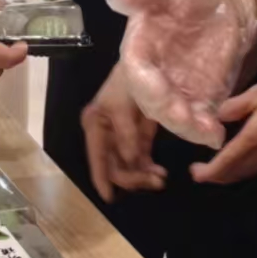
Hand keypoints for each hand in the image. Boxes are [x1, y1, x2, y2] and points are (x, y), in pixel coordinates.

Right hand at [81, 63, 164, 201]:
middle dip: (132, 177)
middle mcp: (104, 132)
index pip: (97, 157)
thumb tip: (130, 161)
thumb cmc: (131, 77)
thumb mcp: (124, 103)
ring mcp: (121, 135)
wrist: (152, 59)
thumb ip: (126, 132)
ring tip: (161, 178)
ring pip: (127, 165)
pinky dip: (148, 168)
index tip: (110, 198)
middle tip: (157, 182)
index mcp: (95, 123)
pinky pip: (139, 158)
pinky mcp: (137, 134)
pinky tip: (159, 171)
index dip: (102, 178)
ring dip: (142, 175)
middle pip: (113, 165)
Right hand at [106, 0, 256, 147]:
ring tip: (208, 132)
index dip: (147, 87)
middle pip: (153, 103)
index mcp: (138, 49)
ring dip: (188, 128)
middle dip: (168, 115)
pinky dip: (206, 129)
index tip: (162, 95)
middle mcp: (153, 74)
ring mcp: (177, 88)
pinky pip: (199, 118)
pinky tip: (216, 133)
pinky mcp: (201, 96)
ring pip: (176, 117)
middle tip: (186, 119)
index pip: (136, 73)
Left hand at [190, 60, 256, 184]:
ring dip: (229, 174)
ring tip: (214, 169)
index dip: (210, 171)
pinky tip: (237, 160)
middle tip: (199, 172)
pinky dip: (242, 168)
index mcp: (256, 136)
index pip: (228, 161)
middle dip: (217, 176)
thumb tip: (217, 119)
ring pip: (248, 172)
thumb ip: (234, 107)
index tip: (195, 172)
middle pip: (237, 173)